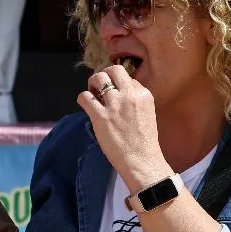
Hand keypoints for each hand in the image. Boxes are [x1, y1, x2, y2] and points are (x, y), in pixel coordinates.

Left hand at [76, 63, 170, 189]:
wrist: (142, 161)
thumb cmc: (144, 142)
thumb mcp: (147, 113)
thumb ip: (135, 101)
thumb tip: (119, 92)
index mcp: (143, 94)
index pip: (128, 78)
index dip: (119, 85)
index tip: (116, 94)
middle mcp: (129, 95)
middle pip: (114, 70)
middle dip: (105, 75)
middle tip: (100, 87)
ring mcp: (114, 105)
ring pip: (98, 78)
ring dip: (92, 83)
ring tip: (93, 94)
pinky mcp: (101, 116)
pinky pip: (84, 97)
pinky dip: (83, 98)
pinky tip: (86, 105)